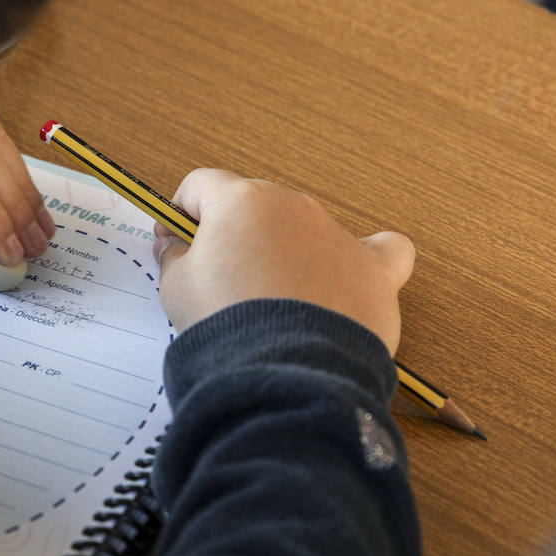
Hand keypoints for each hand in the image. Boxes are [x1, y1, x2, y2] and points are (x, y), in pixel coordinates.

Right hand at [153, 169, 414, 354]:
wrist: (286, 370)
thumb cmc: (226, 323)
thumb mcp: (177, 289)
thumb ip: (174, 258)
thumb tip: (175, 245)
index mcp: (242, 200)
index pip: (203, 185)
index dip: (181, 212)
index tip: (174, 241)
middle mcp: (294, 206)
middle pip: (257, 206)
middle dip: (236, 235)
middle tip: (221, 281)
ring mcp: (338, 235)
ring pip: (308, 229)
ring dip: (288, 252)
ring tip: (276, 303)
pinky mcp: (374, 271)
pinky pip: (381, 251)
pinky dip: (364, 261)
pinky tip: (352, 278)